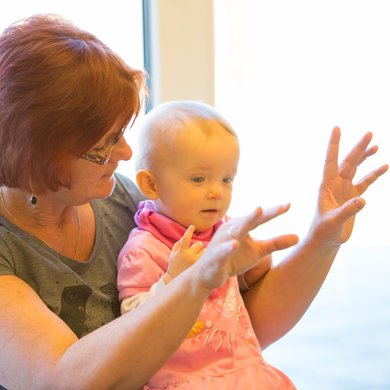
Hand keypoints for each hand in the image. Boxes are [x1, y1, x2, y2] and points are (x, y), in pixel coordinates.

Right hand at [165, 225, 203, 282]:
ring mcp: (195, 261)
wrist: (175, 280)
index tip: (193, 226)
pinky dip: (205, 258)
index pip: (185, 239)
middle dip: (198, 246)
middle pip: (199, 244)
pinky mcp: (200, 266)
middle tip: (195, 251)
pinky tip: (202, 262)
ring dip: (202, 252)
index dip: (189, 231)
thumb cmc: (174, 265)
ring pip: (204, 250)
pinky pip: (206, 258)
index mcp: (181, 251)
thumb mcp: (173, 254)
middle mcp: (188, 256)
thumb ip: (178, 244)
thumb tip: (185, 235)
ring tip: (197, 258)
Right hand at [193, 205, 298, 289]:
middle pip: (249, 221)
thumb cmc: (234, 259)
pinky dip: (227, 247)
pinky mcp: (215, 256)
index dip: (273, 212)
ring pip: (235, 231)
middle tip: (275, 207)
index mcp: (242, 227)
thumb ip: (276, 243)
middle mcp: (231, 230)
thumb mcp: (258, 251)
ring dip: (245, 222)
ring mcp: (222, 242)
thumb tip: (298, 237)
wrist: (208, 274)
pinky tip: (235, 244)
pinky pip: (222, 251)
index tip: (289, 205)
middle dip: (260, 213)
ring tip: (257, 212)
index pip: (260, 219)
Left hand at [310, 127, 387, 245]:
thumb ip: (347, 211)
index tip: (337, 128)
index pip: (330, 161)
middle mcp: (335, 184)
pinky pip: (365, 182)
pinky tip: (383, 166)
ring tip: (375, 145)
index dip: (333, 145)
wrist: (325, 240)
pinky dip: (374, 174)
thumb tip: (362, 200)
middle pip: (347, 161)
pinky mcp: (352, 197)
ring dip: (364, 157)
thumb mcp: (333, 222)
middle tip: (369, 133)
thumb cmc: (323, 231)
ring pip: (356, 168)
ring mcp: (344, 189)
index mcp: (326, 186)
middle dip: (358, 147)